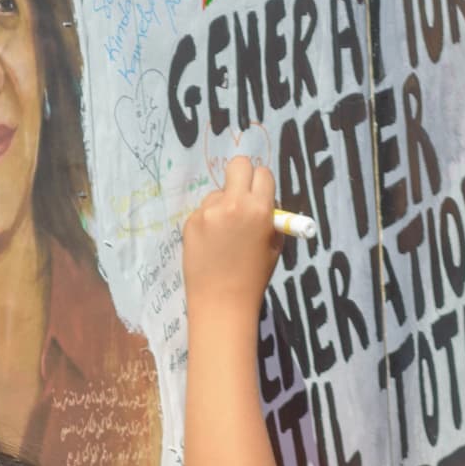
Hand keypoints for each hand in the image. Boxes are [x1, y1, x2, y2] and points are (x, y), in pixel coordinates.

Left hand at [182, 158, 282, 316]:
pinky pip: (202, 211)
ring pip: (217, 192)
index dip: (261, 183)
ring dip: (222, 204)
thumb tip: (263, 199)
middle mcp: (233, 203)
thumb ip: (269, 217)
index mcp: (260, 208)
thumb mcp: (274, 244)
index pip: (262, 172)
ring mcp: (208, 212)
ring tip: (223, 234)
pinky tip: (210, 243)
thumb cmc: (254, 276)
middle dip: (241, 175)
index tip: (258, 194)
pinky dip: (207, 221)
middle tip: (240, 194)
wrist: (221, 300)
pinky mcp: (190, 222)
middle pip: (237, 164)